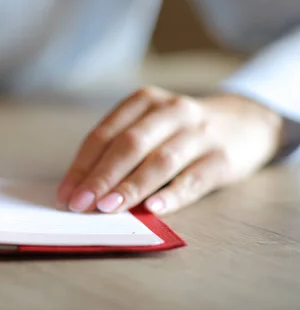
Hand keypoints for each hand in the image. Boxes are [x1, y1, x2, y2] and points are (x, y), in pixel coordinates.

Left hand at [57, 86, 283, 214]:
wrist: (245, 121)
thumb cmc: (180, 131)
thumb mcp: (149, 126)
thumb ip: (120, 150)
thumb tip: (82, 190)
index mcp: (143, 101)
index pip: (104, 135)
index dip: (82, 166)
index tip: (65, 194)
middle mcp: (170, 111)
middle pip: (129, 145)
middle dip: (101, 177)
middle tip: (80, 204)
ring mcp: (199, 132)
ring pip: (160, 161)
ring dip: (131, 186)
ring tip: (108, 208)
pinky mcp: (223, 156)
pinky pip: (194, 178)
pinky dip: (173, 194)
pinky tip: (154, 208)